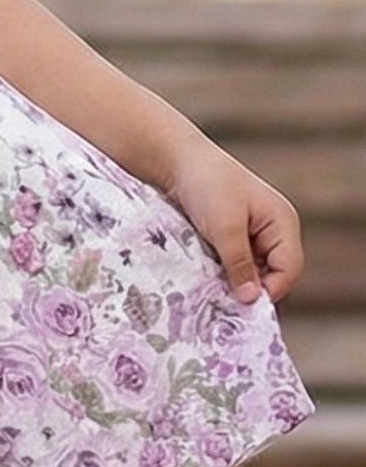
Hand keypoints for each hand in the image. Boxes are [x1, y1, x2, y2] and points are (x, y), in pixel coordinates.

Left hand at [162, 131, 305, 304]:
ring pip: (251, 272)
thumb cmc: (207, 185)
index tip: (242, 305)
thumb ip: (239, 263)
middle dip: (251, 289)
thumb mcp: (224, 227)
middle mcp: (273, 231)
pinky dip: (222, 273)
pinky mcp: (231, 238)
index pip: (289, 268)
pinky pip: (234, 265)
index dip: (270, 289)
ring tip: (213, 293)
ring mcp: (252, 235)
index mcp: (282, 223)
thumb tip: (251, 299)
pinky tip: (206, 281)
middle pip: (272, 274)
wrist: (177, 161)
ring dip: (234, 282)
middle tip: (225, 304)